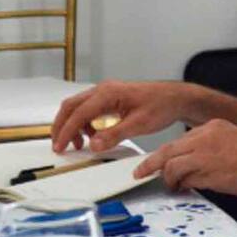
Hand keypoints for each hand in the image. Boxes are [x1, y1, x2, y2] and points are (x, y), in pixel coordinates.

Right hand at [51, 80, 197, 152]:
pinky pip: (89, 110)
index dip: (66, 131)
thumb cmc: (162, 106)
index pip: (78, 113)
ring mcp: (106, 93)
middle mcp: (104, 90)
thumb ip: (115, 134)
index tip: (59, 147)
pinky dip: (85, 123)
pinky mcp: (111, 98)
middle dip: (62, 126)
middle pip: (71, 107)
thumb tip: (94, 145)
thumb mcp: (139, 124)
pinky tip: (93, 136)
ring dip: (73, 125)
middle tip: (60, 146)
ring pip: (78, 107)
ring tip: (79, 144)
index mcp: (109, 93)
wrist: (177, 98)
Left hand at [132, 119, 236, 199]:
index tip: (163, 161)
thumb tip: (207, 160)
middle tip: (141, 172)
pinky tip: (182, 190)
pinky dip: (178, 185)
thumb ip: (219, 146)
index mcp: (214, 126)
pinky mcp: (204, 171)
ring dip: (168, 178)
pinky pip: (181, 178)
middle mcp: (205, 136)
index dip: (170, 153)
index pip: (182, 140)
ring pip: (170, 164)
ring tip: (173, 187)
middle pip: (167, 149)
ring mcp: (203, 153)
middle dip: (151, 163)